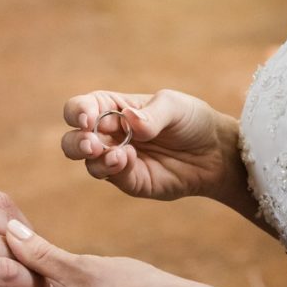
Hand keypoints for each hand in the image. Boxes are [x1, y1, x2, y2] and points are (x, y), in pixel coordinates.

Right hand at [61, 90, 246, 205]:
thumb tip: (129, 120)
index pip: (80, 108)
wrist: (214, 153)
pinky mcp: (128, 180)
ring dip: (94, 159)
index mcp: (112, 107)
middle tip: (91, 145)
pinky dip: (114, 169)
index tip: (88, 119)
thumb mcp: (175, 107)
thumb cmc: (192, 121)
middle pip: (72, 139)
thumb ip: (151, 114)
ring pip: (86, 161)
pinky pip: (110, 177)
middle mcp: (108, 134)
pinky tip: (128, 160)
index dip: (77, 113)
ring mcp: (115, 158)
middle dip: (76, 142)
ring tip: (116, 155)